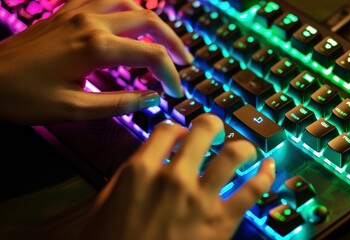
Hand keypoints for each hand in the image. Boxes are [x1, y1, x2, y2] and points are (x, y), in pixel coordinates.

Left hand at [0, 0, 192, 124]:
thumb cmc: (23, 96)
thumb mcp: (73, 109)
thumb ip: (118, 104)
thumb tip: (152, 99)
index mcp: (95, 48)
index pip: (150, 55)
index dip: (170, 74)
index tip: (175, 92)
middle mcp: (92, 22)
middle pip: (148, 22)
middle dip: (173, 42)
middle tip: (184, 62)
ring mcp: (79, 11)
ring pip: (131, 4)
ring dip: (154, 21)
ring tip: (165, 41)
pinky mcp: (69, 11)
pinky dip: (128, 7)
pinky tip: (133, 20)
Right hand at [81, 114, 275, 239]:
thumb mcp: (104, 204)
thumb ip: (126, 176)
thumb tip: (144, 159)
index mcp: (141, 171)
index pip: (168, 130)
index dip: (178, 128)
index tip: (182, 134)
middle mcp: (174, 178)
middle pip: (203, 131)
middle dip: (212, 125)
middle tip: (215, 130)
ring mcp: (200, 199)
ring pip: (234, 154)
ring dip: (242, 146)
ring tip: (244, 148)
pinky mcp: (222, 222)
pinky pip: (252, 190)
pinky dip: (265, 175)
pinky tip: (268, 167)